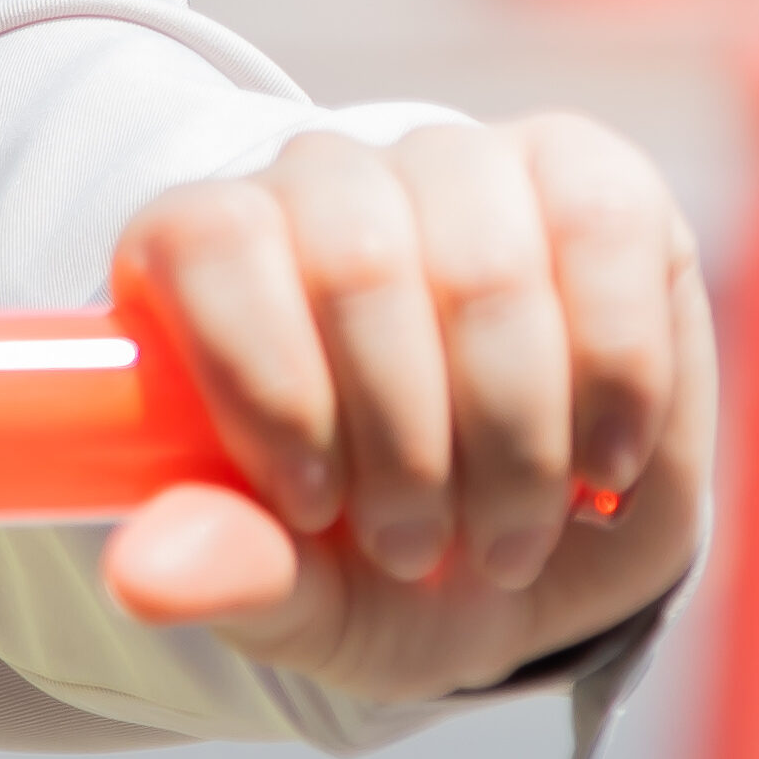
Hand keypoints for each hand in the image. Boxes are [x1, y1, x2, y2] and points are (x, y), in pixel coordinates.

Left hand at [98, 114, 709, 704]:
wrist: (530, 564)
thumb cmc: (377, 566)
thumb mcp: (299, 593)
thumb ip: (229, 568)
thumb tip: (143, 579)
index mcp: (202, 253)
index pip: (209, 242)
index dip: (269, 382)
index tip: (315, 508)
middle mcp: (319, 182)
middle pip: (354, 260)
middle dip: (403, 444)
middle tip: (418, 551)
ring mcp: (454, 165)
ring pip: (483, 261)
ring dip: (511, 434)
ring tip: (505, 533)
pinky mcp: (586, 177)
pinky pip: (602, 229)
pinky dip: (615, 374)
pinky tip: (600, 463)